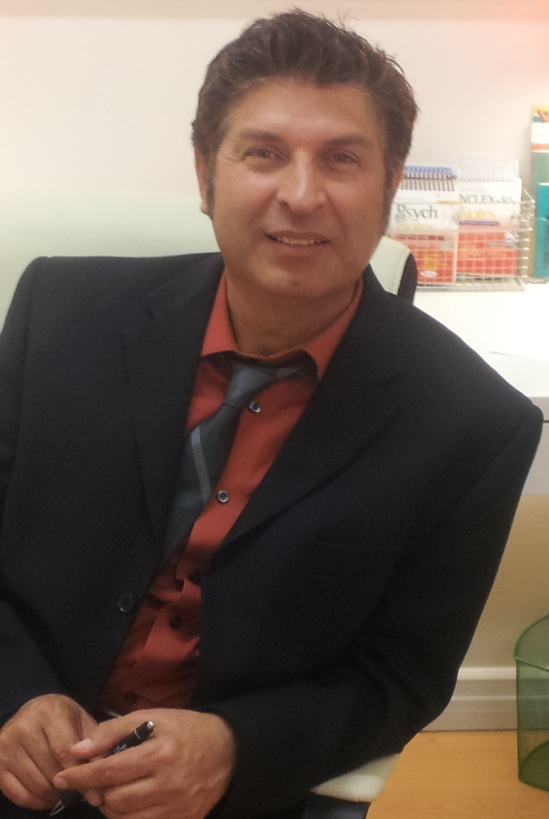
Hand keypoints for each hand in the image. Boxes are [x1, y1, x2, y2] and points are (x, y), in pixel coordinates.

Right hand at [0, 693, 96, 809]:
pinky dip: (37, 802)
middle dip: (69, 786)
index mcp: (49, 712)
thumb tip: (100, 766)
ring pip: (36, 786)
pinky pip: (19, 795)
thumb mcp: (82, 720)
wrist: (32, 712)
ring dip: (55, 795)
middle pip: (51, 772)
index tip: (95, 795)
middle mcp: (24, 727)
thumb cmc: (63, 719)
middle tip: (79, 789)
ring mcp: (7, 746)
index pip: (64, 751)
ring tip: (65, 790)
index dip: (81, 774)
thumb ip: (94, 741)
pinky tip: (49, 795)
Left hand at [53, 708, 235, 818]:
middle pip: (114, 798)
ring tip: (113, 788)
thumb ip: (114, 731)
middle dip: (97, 790)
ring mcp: (175, 807)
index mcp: (161, 752)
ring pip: (124, 816)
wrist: (228, 752)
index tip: (62, 777)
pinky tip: (129, 801)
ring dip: (110, 805)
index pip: (109, 770)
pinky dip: (127, 815)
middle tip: (94, 780)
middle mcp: (168, 783)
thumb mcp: (153, 718)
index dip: (81, 775)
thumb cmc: (186, 729)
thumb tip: (79, 750)